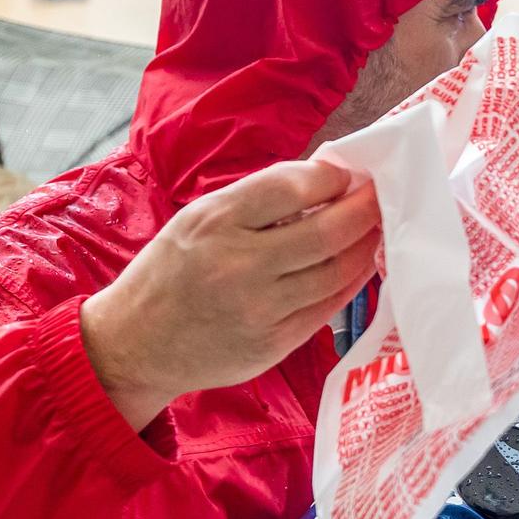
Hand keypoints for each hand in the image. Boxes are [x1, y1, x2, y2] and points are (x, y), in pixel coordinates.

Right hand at [80, 160, 381, 429]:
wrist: (138, 343)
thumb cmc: (172, 272)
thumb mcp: (198, 220)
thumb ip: (256, 202)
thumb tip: (323, 180)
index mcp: (216, 221)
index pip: (291, 187)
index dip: (330, 178)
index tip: (347, 175)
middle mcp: (239, 264)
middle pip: (326, 232)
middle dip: (363, 210)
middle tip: (380, 197)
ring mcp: (260, 308)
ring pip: (336, 271)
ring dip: (365, 246)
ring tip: (377, 229)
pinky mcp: (274, 343)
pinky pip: (329, 307)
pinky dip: (352, 281)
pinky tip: (361, 264)